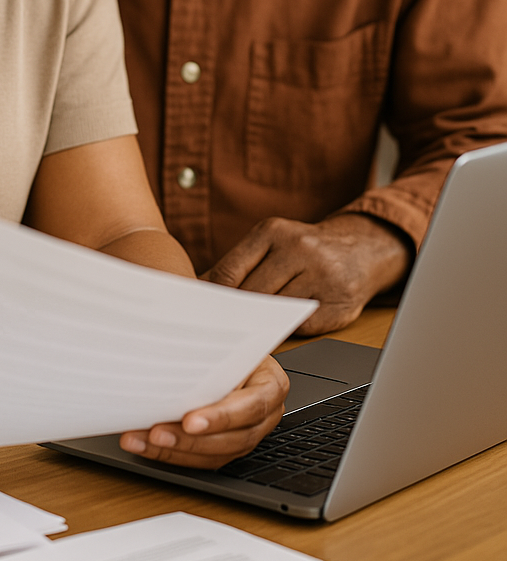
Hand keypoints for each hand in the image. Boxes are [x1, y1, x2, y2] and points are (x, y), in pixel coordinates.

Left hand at [118, 355, 287, 468]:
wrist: (233, 348)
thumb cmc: (229, 341)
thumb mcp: (227, 337)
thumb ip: (211, 349)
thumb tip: (175, 347)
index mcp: (271, 384)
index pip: (252, 406)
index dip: (221, 417)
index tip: (190, 420)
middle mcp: (265, 415)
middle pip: (233, 438)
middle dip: (191, 440)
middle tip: (158, 434)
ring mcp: (247, 434)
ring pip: (215, 454)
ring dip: (175, 451)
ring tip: (143, 441)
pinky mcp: (226, 446)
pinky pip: (201, 459)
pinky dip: (171, 454)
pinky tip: (146, 446)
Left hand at [203, 213, 411, 334]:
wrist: (361, 249)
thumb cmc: (303, 250)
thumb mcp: (270, 242)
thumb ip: (238, 264)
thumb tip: (198, 288)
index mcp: (273, 232)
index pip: (229, 271)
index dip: (214, 297)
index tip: (203, 313)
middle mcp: (299, 249)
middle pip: (251, 295)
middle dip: (238, 313)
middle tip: (225, 327)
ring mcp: (322, 276)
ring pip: (276, 312)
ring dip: (264, 322)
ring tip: (256, 325)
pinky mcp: (339, 303)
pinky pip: (302, 326)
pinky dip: (290, 328)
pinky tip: (287, 323)